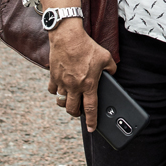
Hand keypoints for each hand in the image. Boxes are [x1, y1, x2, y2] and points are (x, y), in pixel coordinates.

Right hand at [46, 17, 115, 131]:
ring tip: (71, 100)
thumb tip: (112, 74)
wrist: (68, 37)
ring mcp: (62, 82)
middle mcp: (74, 86)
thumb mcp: (106, 57)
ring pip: (61, 101)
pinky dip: (56, 92)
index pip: (90, 108)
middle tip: (79, 111)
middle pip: (72, 109)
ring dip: (66, 103)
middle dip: (76, 114)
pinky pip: (53, 90)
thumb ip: (111, 68)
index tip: (91, 129)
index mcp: (89, 84)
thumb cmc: (87, 46)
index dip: (91, 121)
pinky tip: (61, 88)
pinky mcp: (53, 76)